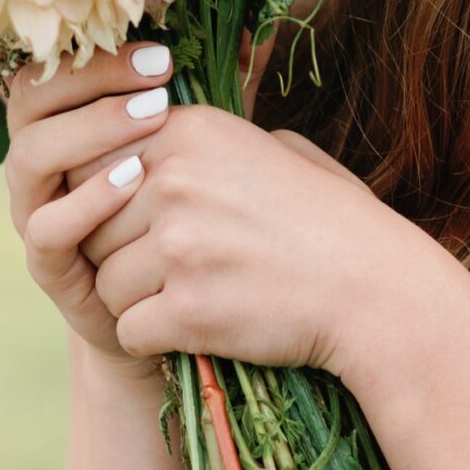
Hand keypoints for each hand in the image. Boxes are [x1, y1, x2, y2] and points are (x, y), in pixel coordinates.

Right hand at [3, 38, 185, 372]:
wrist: (194, 305)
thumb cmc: (201, 217)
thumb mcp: (206, 154)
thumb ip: (212, 99)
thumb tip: (254, 37)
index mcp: (69, 125)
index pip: (58, 69)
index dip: (101, 57)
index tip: (162, 59)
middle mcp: (44, 165)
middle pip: (30, 102)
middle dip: (90, 82)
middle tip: (156, 82)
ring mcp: (40, 213)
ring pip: (29, 157)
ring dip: (87, 132)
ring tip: (149, 122)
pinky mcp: (51, 268)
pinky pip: (47, 228)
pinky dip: (84, 201)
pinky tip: (131, 182)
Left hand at [37, 99, 390, 377]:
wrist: (377, 290)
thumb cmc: (332, 221)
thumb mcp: (275, 147)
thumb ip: (203, 140)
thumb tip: (143, 133)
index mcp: (188, 130)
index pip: (96, 164)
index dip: (114, 201)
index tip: (151, 220)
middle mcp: (174, 180)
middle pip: (92, 227)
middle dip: (123, 254)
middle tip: (179, 268)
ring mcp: (179, 246)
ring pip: (106, 284)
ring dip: (139, 301)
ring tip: (194, 298)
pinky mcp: (187, 310)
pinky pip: (128, 331)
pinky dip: (156, 339)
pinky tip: (198, 329)